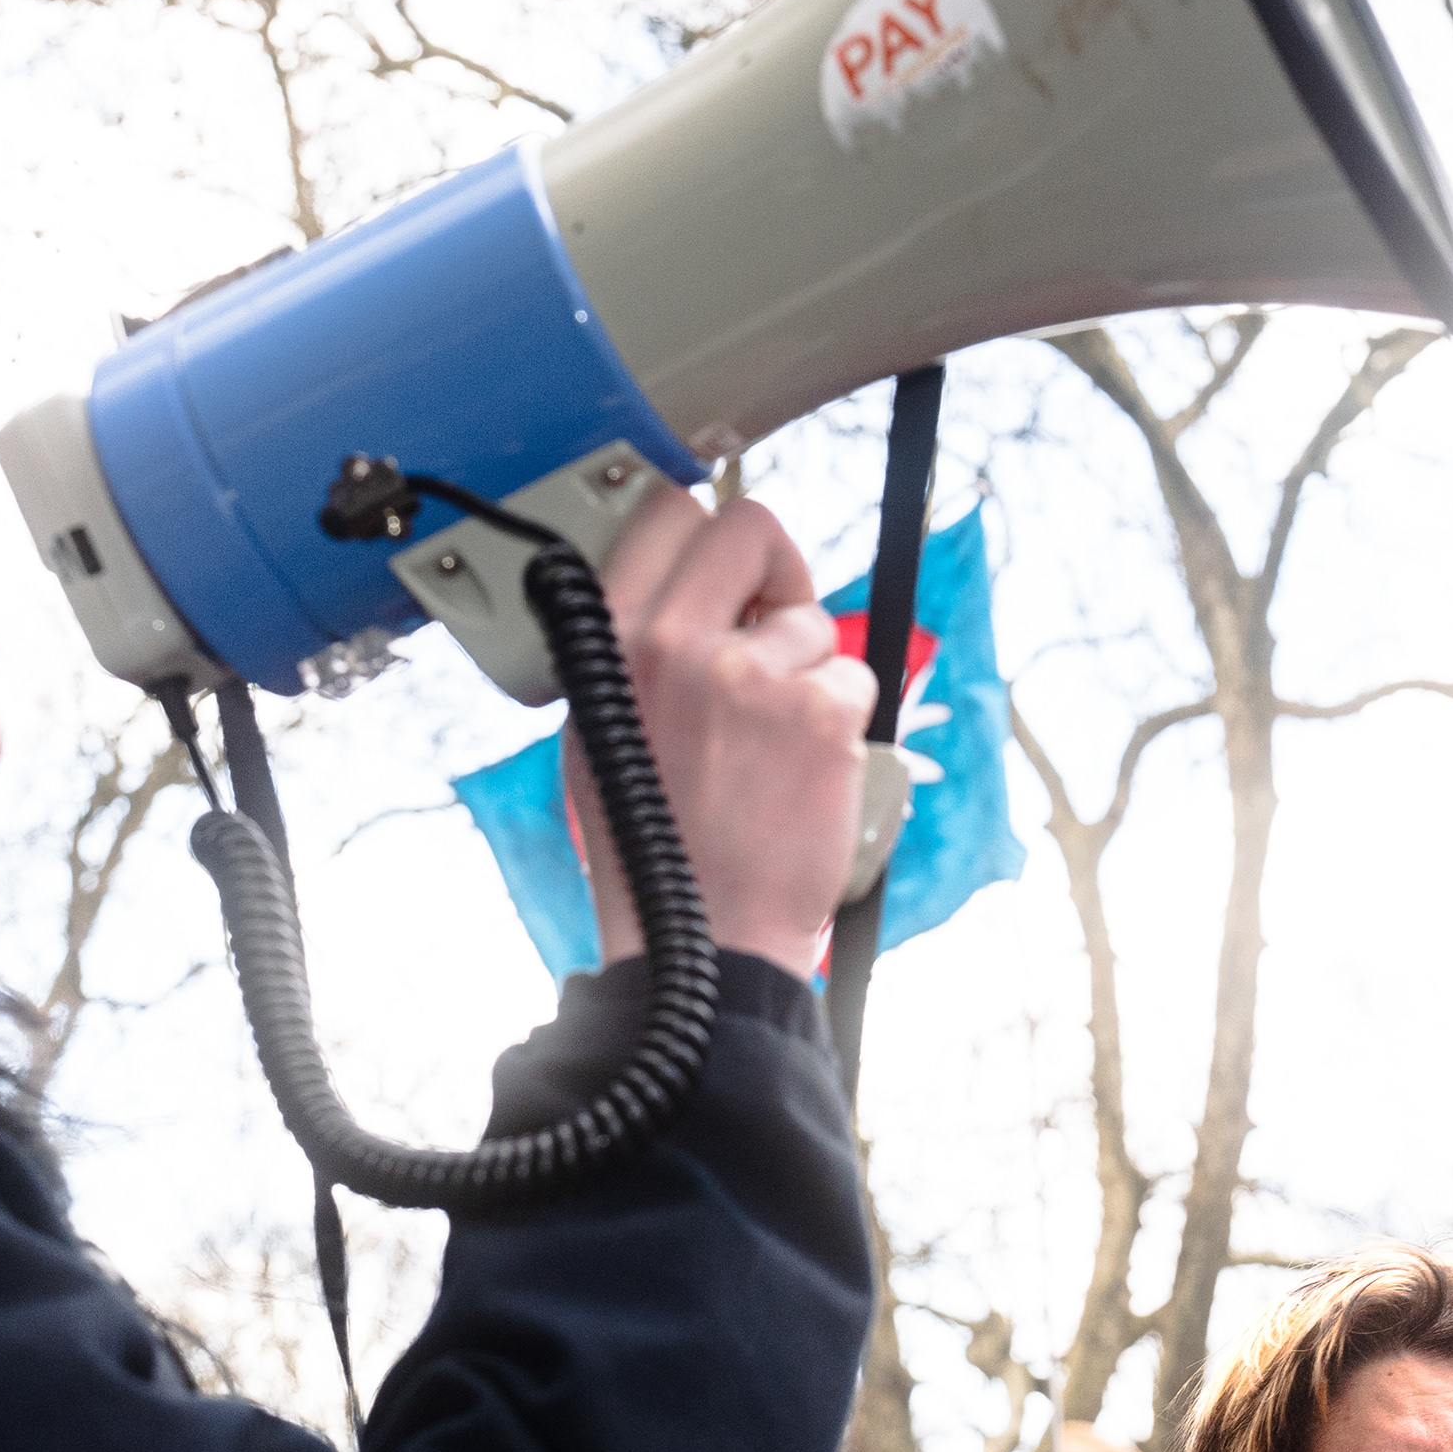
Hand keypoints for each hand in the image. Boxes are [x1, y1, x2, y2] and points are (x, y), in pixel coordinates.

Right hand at [564, 483, 872, 980]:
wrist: (705, 939)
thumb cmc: (654, 847)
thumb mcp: (602, 732)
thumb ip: (633, 646)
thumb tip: (685, 581)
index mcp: (612, 645)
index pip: (665, 512)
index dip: (704, 531)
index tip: (722, 567)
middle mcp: (676, 646)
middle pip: (749, 525)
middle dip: (774, 566)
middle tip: (772, 617)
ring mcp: (752, 676)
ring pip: (812, 618)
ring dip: (806, 668)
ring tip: (770, 745)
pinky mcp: (821, 712)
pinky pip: (851, 673)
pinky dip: (839, 717)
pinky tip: (802, 769)